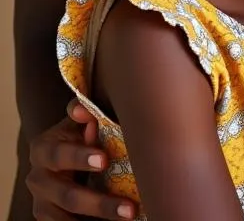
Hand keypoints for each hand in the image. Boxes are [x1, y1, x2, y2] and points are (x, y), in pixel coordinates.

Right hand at [26, 100, 136, 219]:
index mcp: (43, 149)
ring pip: (64, 218)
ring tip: (127, 217)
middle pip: (67, 195)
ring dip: (97, 219)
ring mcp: (42, 203)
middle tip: (129, 208)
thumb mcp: (80, 121)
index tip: (104, 160)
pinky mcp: (47, 218)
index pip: (59, 155)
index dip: (79, 157)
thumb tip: (83, 110)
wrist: (64, 155)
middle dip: (99, 203)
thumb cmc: (81, 134)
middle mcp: (38, 179)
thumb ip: (84, 114)